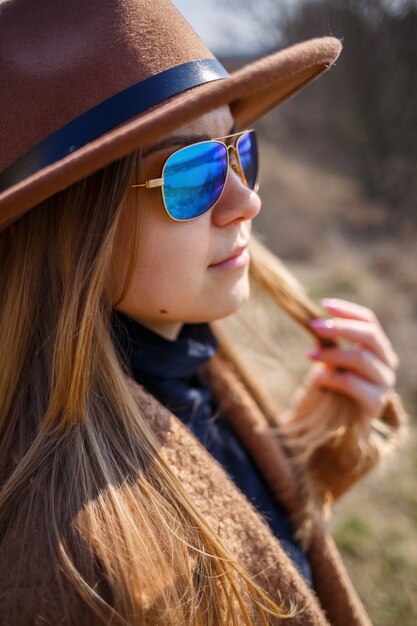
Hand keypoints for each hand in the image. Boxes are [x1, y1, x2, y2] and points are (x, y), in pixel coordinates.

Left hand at [307, 298, 398, 418]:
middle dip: (340, 328)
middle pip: (370, 335)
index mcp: (378, 346)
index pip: (369, 320)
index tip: (324, 304)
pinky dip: (333, 378)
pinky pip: (355, 384)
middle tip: (314, 326)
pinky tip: (317, 378)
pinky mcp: (376, 402)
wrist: (348, 422)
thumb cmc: (340, 384)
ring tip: (309, 355)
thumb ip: (328, 343)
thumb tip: (311, 321)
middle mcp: (387, 360)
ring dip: (332, 354)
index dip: (347, 310)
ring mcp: (384, 381)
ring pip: (362, 358)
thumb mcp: (333, 360)